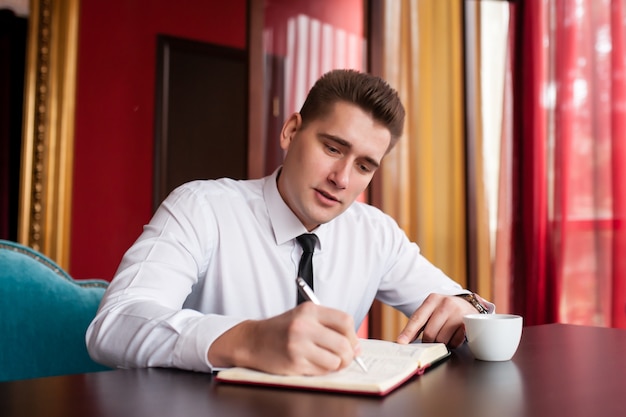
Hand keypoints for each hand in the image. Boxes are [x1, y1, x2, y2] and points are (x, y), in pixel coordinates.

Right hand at [208, 302, 360, 375]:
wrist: (253, 340)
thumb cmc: (282, 329)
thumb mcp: (304, 318)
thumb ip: (329, 327)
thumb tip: (357, 348)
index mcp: (309, 310)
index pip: (345, 321)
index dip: (352, 335)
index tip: (350, 342)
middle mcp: (303, 326)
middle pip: (343, 344)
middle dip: (349, 354)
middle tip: (345, 357)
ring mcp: (298, 345)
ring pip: (335, 361)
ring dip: (336, 365)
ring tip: (327, 361)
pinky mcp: (294, 363)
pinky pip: (322, 371)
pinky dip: (323, 370)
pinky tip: (314, 364)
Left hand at [396, 293, 477, 347]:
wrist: (468, 305)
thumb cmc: (444, 310)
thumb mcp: (431, 310)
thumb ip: (418, 323)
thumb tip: (404, 340)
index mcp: (432, 299)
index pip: (417, 318)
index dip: (408, 332)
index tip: (401, 342)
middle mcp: (445, 304)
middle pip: (429, 333)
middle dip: (428, 340)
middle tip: (430, 339)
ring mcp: (458, 313)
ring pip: (442, 340)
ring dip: (441, 343)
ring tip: (444, 334)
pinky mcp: (468, 324)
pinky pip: (455, 342)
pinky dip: (452, 343)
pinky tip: (453, 335)